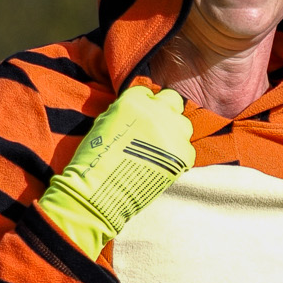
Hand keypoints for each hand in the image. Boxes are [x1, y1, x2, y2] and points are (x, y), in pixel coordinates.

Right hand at [38, 85, 194, 258]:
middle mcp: (156, 111)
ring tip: (161, 150)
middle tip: (156, 129)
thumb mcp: (104, 123)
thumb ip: (124, 112)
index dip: (144, 106)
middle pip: (172, 100)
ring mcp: (171, 132)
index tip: (141, 119)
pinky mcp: (182, 155)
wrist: (99, 190)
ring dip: (175, 133)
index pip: (147, 92)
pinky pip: (188, 150)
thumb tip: (136, 115)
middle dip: (165, 112)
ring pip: (184, 125)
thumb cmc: (94, 159)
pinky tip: (165, 165)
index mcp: (133, 100)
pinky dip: (179, 157)